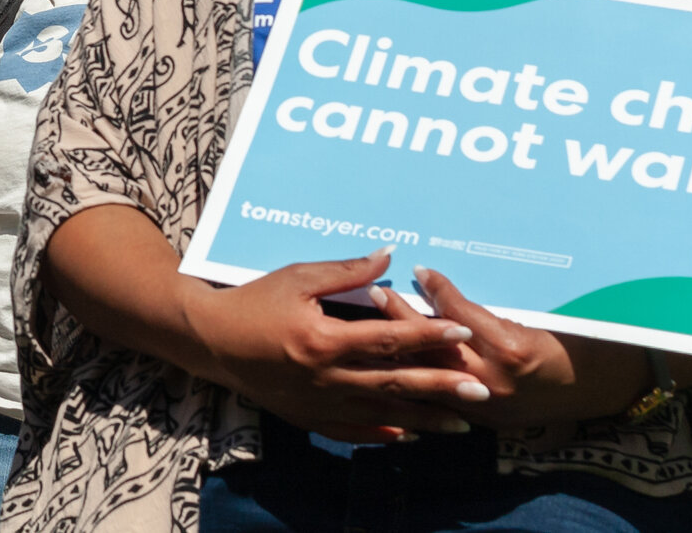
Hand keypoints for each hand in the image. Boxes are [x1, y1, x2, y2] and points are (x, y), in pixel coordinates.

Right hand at [178, 251, 490, 440]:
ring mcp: (318, 403)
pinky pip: (352, 431)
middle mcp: (325, 377)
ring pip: (381, 415)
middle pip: (394, 384)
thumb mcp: (297, 277)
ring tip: (460, 424)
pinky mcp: (309, 418)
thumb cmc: (254, 302)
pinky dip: (382, 434)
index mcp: (323, 339)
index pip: (387, 338)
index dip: (426, 333)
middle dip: (441, 387)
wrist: (212, 342)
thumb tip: (388, 256)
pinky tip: (408, 435)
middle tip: (480, 389)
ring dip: (423, 419)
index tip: (460, 331)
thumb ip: (346, 271)